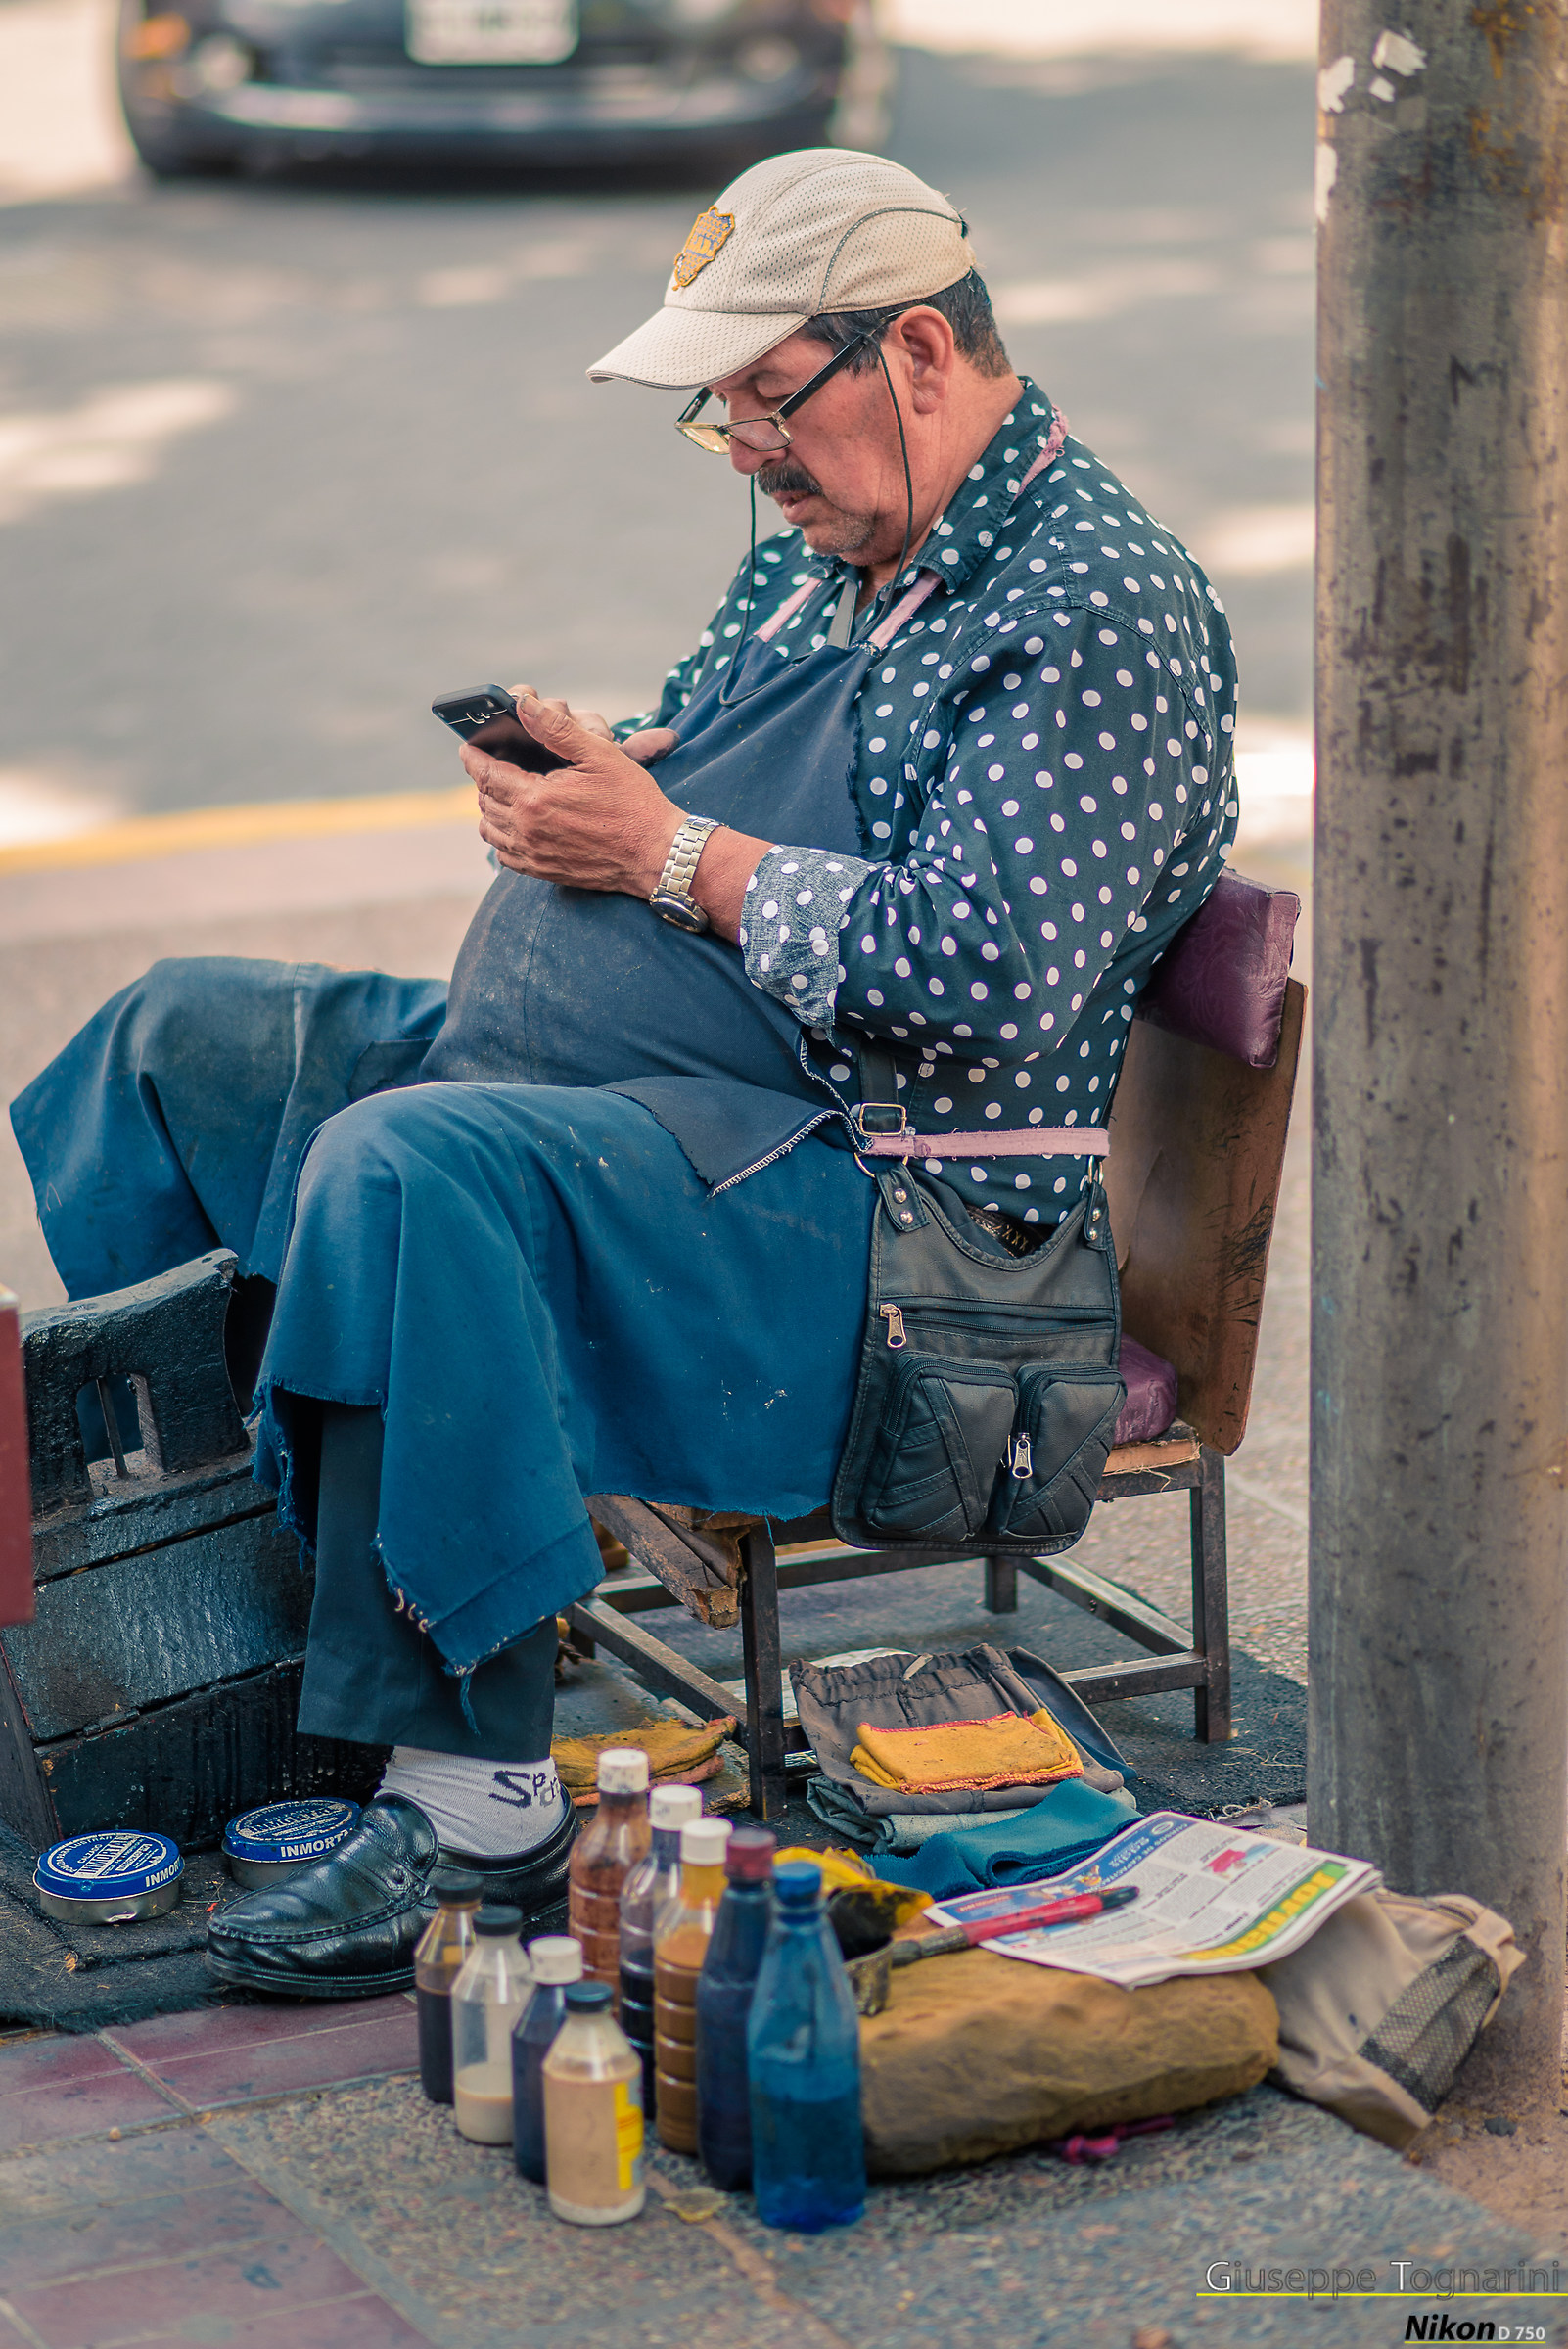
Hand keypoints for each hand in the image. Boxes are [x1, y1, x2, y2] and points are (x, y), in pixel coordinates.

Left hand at [464, 688, 684, 896]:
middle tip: (490, 765)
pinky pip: (505, 855)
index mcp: (534, 799)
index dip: (472, 757)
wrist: (656, 853)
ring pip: (490, 830)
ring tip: (499, 793)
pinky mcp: (543, 871)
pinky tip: (514, 825)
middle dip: (483, 780)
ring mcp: (534, 855)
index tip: (466, 747)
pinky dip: (502, 837)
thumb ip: (556, 728)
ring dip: (489, 809)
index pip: (486, 774)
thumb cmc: (633, 802)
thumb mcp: (599, 754)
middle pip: (485, 801)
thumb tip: (522, 705)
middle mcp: (526, 830)